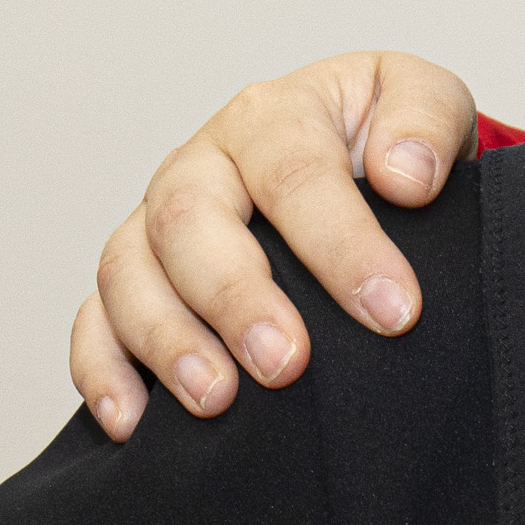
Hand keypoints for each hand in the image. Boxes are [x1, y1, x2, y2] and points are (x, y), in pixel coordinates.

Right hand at [69, 52, 479, 437]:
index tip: (394, 311)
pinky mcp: (135, 281)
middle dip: (234, 296)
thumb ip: (427, 118)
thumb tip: (405, 176)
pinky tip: (134, 423)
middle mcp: (203, 165)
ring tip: (216, 400)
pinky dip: (103, 371)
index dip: (341, 244)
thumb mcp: (430, 101)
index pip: (295, 173)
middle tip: (287, 363)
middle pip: (188, 219)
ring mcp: (157, 224)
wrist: (370, 167)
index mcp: (274, 118)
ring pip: (127, 272)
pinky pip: (93, 321)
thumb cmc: (393, 143)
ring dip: (166, 339)